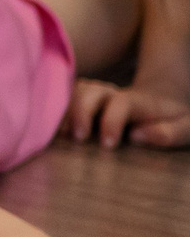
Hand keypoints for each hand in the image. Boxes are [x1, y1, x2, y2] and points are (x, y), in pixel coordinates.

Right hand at [66, 77, 189, 148]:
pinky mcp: (86, 97)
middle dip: (80, 112)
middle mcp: (114, 92)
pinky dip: (59, 109)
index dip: (111, 121)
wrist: (163, 97)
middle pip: (91, 92)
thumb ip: (170, 132)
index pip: (121, 103)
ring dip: (66, 110)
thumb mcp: (186, 126)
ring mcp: (98, 93)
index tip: (107, 146)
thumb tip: (138, 136)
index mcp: (140, 101)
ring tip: (62, 134)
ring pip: (76, 91)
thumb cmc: (174, 117)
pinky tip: (59, 129)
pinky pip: (67, 95)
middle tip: (76, 138)